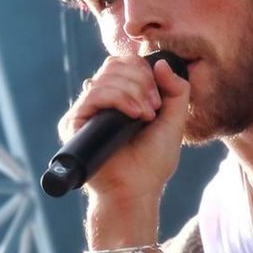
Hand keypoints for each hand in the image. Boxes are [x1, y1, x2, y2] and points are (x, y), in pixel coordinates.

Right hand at [57, 55, 190, 198]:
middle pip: (114, 64)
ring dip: (133, 91)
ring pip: (106, 76)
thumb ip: (177, 90)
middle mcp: (100, 101)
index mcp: (119, 97)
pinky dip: (119, 99)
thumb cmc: (153, 161)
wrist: (137, 189)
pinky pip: (94, 94)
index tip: (159, 98)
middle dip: (140, 80)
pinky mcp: (75, 122)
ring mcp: (86, 110)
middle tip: (153, 108)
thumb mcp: (174, 121)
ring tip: (145, 116)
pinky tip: (133, 116)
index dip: (144, 70)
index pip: (124, 63)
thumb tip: (161, 62)